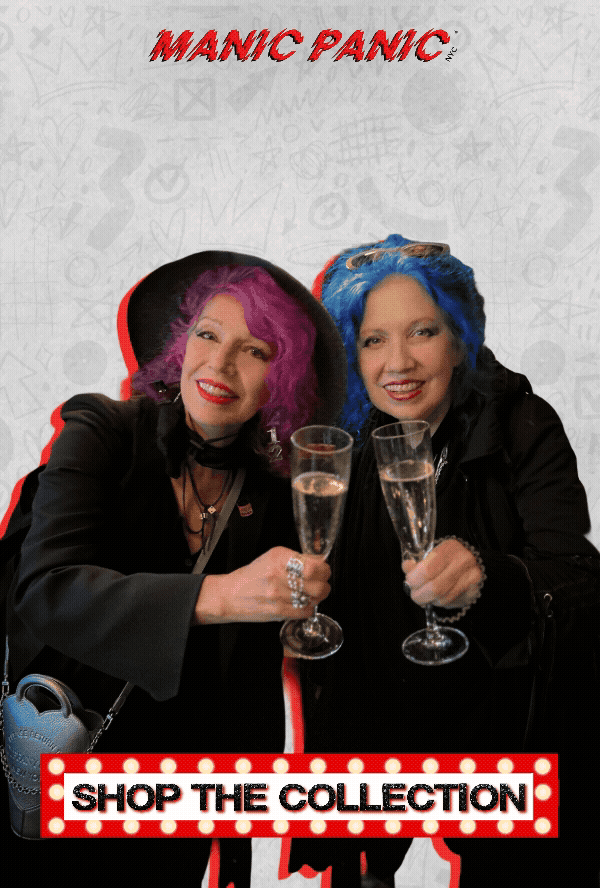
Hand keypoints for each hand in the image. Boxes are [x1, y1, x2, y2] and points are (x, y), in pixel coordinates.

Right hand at [193, 546, 330, 624]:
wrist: (230, 595)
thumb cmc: (252, 576)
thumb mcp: (272, 558)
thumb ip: (296, 558)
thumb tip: (319, 561)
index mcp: (279, 557)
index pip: (315, 565)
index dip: (323, 569)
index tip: (322, 569)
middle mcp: (279, 575)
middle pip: (319, 583)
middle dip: (324, 583)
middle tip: (319, 582)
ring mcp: (279, 594)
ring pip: (316, 598)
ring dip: (317, 596)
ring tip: (310, 593)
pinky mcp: (279, 611)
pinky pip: (307, 611)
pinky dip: (308, 608)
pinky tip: (300, 603)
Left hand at [403, 538, 483, 609]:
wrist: (473, 562)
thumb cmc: (448, 558)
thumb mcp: (432, 554)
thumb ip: (417, 562)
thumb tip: (406, 567)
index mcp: (449, 548)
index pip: (427, 569)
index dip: (414, 580)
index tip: (409, 582)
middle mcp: (463, 561)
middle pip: (435, 588)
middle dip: (420, 595)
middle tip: (415, 594)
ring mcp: (471, 577)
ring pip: (443, 599)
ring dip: (430, 600)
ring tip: (426, 595)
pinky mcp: (474, 591)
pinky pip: (451, 603)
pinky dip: (440, 602)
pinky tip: (438, 596)